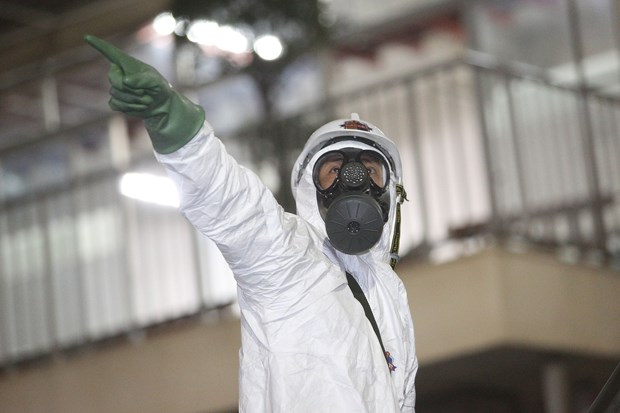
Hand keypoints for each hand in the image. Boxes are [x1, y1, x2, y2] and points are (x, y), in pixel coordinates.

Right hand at [85, 34, 204, 153]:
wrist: (160, 105)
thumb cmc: (159, 89)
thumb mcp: (157, 82)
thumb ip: (143, 80)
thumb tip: (125, 81)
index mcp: (126, 63)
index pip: (110, 52)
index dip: (98, 45)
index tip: (87, 37)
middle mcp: (118, 73)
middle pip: (114, 80)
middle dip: (130, 89)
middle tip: (144, 93)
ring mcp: (116, 87)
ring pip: (117, 94)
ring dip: (134, 100)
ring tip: (146, 99)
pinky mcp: (116, 101)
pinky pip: (116, 104)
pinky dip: (130, 108)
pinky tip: (139, 106)